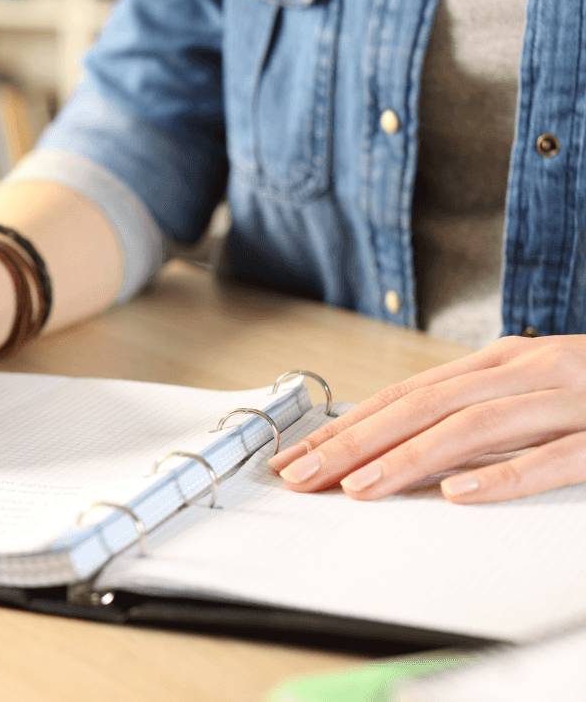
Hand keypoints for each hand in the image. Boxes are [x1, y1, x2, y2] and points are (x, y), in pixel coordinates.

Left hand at [266, 335, 585, 503]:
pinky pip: (555, 457)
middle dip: (353, 442)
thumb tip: (399, 437)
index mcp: (505, 361)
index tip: (297, 455)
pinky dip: (505, 475)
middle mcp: (529, 370)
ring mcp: (572, 399)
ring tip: (358, 487)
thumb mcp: (533, 385)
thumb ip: (476, 405)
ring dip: (408, 458)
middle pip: (422, 406)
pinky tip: (459, 493)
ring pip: (474, 427)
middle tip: (303, 475)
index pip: (405, 395)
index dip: (347, 424)